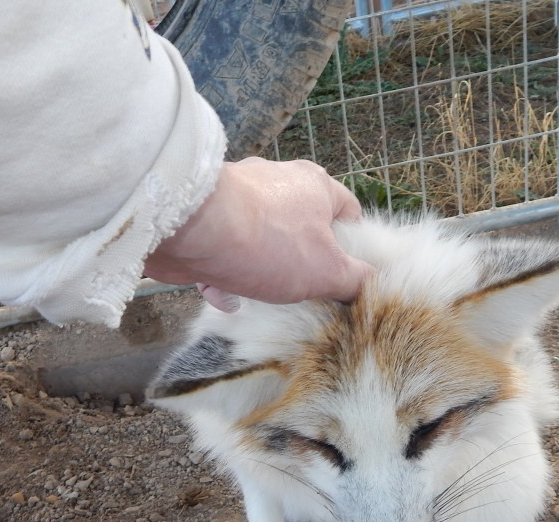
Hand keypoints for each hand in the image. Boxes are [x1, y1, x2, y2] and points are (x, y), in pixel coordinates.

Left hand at [144, 157, 371, 311]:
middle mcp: (277, 183)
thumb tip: (370, 287)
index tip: (349, 272)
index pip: (348, 211)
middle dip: (301, 263)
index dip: (352, 244)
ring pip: (260, 241)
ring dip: (260, 272)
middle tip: (305, 293)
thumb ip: (354, 281)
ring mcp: (238, 198)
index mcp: (315, 185)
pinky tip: (224, 297)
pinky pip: (223, 251)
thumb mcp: (326, 271)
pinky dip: (225, 276)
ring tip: (263, 299)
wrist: (188, 230)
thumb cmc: (266, 242)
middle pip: (301, 227)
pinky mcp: (204, 217)